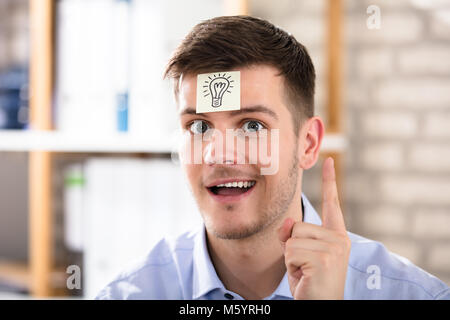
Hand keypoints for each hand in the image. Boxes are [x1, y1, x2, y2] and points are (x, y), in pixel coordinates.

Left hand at [278, 157, 350, 299]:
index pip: (332, 204)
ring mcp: (334, 248)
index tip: (329, 160)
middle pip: (297, 226)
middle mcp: (339, 239)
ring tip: (305, 272)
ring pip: (292, 238)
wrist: (320, 306)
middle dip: (292, 247)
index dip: (329, 182)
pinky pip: (290, 250)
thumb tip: (287, 223)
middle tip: (305, 267)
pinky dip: (290, 266)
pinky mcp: (324, 258)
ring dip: (291, 258)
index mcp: (336, 236)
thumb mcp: (297, 255)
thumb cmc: (309, 282)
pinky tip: (305, 277)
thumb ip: (292, 236)